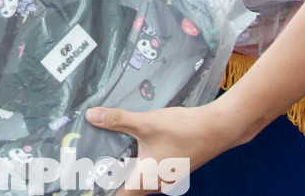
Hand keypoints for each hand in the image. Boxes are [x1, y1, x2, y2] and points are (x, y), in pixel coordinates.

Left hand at [85, 103, 233, 195]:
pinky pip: (148, 167)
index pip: (116, 194)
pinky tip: (131, 139)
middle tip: (89, 155)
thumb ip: (118, 120)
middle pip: (125, 185)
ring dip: (123, 163)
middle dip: (108, 172)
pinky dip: (137, 157)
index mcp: (145, 181)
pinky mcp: (172, 166)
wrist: (219, 128)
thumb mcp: (147, 123)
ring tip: (105, 145)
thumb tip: (91, 116)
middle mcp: (155, 184)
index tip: (85, 178)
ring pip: (137, 175)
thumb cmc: (184, 130)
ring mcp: (165, 177)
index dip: (100, 189)